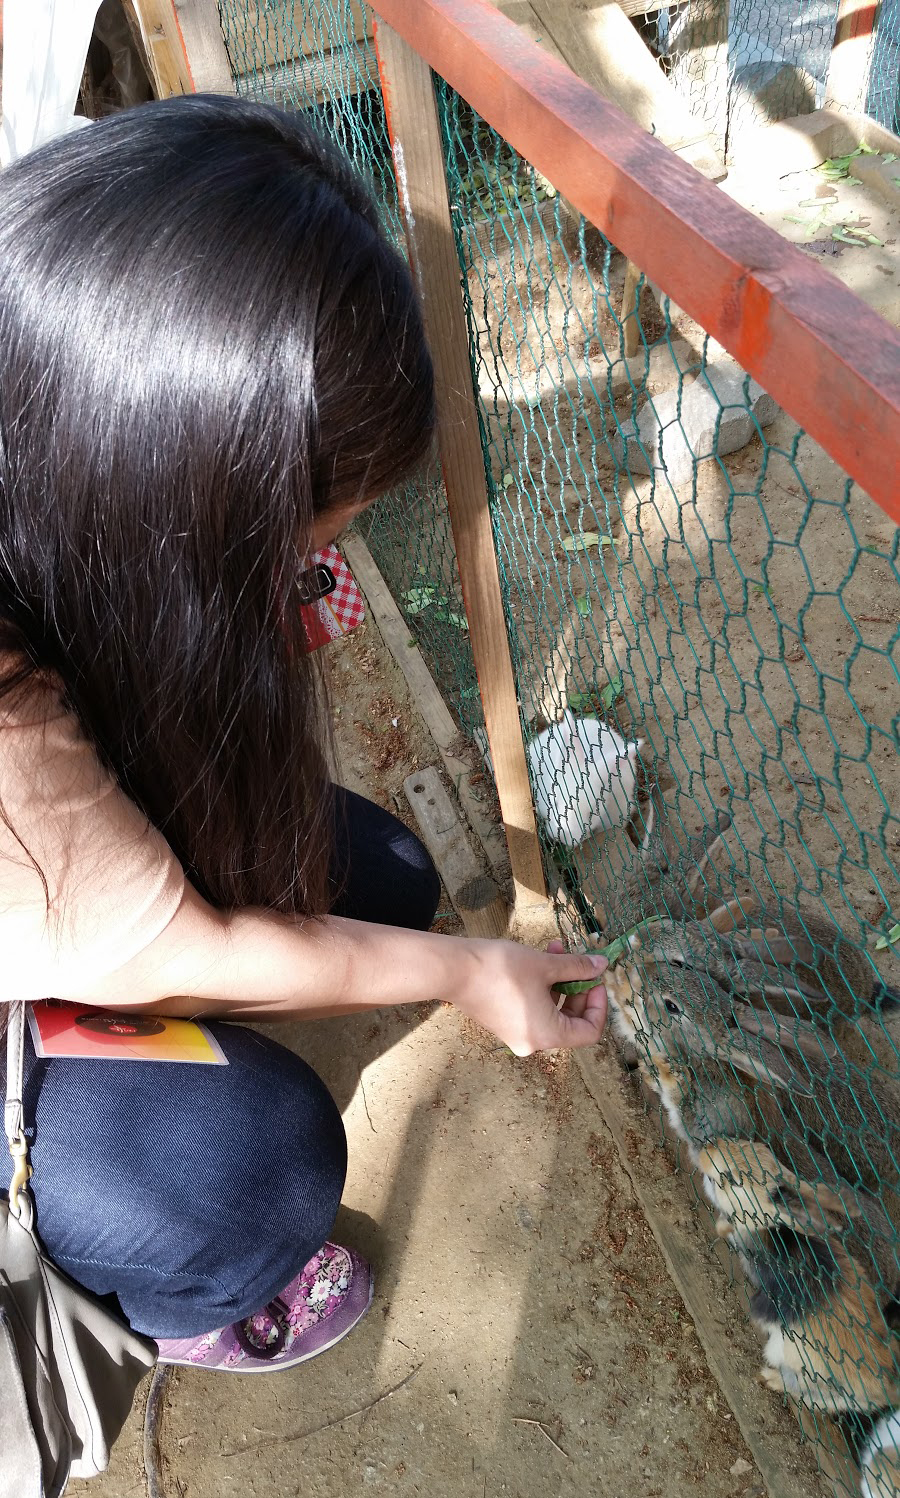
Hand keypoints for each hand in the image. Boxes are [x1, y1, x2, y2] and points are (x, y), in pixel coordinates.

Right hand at [452, 936, 606, 1055]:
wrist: (454, 970)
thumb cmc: (503, 969)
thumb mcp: (546, 965)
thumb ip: (578, 968)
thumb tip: (602, 966)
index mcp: (548, 1035)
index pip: (590, 1031)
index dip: (598, 1004)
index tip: (595, 979)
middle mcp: (533, 1042)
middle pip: (570, 1021)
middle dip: (577, 988)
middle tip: (578, 961)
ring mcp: (515, 1035)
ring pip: (550, 1011)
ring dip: (557, 982)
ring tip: (555, 950)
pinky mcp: (502, 1024)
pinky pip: (531, 1010)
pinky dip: (540, 989)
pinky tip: (537, 960)